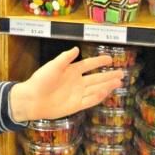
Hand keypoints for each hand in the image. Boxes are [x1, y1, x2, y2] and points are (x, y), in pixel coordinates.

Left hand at [9, 47, 124, 122]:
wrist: (32, 99)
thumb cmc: (41, 80)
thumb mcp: (53, 66)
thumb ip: (65, 58)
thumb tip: (77, 48)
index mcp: (72, 70)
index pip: (89, 65)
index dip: (99, 61)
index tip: (110, 59)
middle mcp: (77, 82)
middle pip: (96, 78)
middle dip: (109, 76)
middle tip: (122, 74)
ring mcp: (77, 94)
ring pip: (96, 89)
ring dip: (107, 85)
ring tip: (119, 82)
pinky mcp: (76, 105)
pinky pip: (90, 100)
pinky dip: (99, 97)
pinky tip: (107, 92)